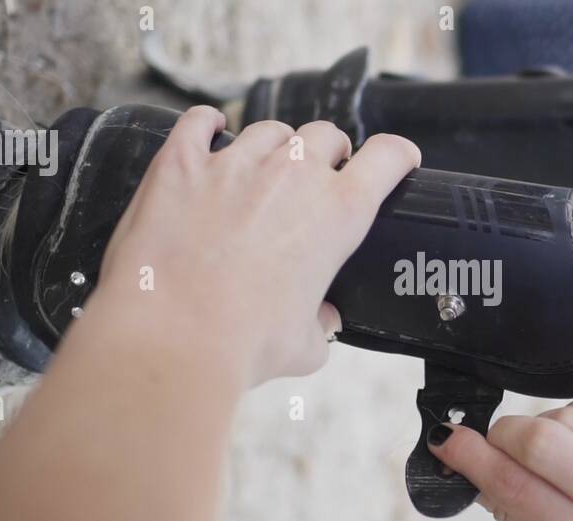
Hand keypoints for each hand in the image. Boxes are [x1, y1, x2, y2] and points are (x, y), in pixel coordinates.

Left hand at [93, 106, 420, 384]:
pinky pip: (200, 122)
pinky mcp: (182, 163)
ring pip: (269, 131)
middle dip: (328, 152)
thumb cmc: (244, 343)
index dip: (397, 155)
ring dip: (274, 146)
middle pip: (325, 135)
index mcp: (339, 214)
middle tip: (319, 177)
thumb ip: (322, 324)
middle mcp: (293, 176)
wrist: (174, 336)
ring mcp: (236, 162)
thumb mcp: (306, 345)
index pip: (386, 157)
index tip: (398, 159)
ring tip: (262, 169)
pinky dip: (208, 125)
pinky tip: (210, 133)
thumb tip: (323, 321)